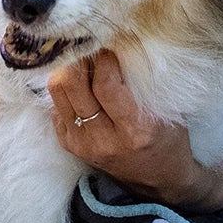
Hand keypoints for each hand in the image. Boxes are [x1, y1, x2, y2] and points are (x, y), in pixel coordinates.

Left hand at [47, 49, 222, 212]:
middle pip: (72, 86)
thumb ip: (143, 81)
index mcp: (134, 130)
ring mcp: (83, 145)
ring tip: (83, 62)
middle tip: (90, 46)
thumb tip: (118, 42)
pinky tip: (80, 85)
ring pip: (58, 93)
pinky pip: (56, 107)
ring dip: (67, 71)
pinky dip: (65, 91)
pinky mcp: (70, 146)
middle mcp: (104, 140)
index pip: (106, 85)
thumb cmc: (167, 138)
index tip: (110, 44)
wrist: (157, 180)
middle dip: (79, 59)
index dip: (104, 58)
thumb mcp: (166, 109)